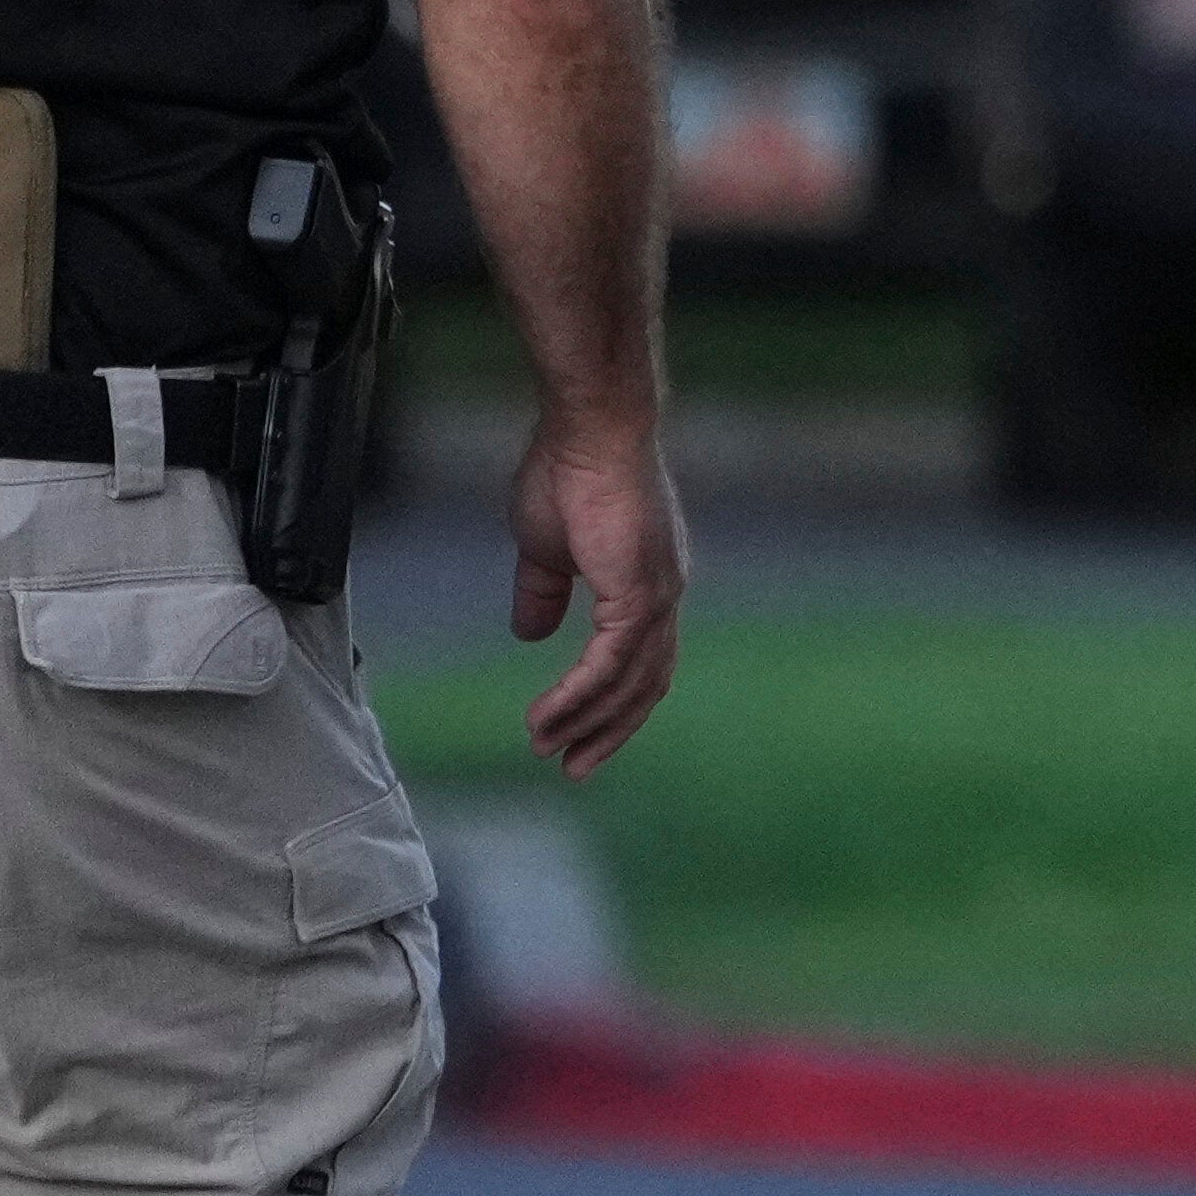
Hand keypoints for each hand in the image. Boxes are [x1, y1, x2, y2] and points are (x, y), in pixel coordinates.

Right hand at [500, 404, 686, 774]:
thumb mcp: (545, 547)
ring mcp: (658, 594)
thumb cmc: (567, 471)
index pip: (642, 660)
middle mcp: (664, 594)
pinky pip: (609, 664)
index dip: (615, 702)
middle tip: (574, 767)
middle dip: (611, 730)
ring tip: (548, 748)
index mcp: (648, 583)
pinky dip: (579, 697)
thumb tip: (531, 634)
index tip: (580, 735)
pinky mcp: (638, 592)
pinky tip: (548, 717)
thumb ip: (543, 593)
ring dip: (587, 721)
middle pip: (647, 684)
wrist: (588, 428)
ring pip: (629, 682)